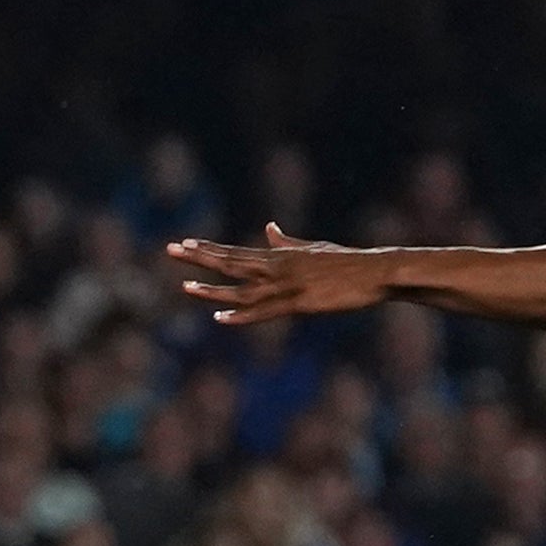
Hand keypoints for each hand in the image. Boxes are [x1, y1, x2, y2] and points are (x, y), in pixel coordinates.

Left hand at [169, 224, 384, 324]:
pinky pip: (265, 311)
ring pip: (242, 288)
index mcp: (280, 255)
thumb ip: (287, 241)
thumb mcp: (314, 247)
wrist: (376, 271)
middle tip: (169, 249)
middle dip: (199, 257)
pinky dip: (241, 316)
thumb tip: (268, 227)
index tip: (184, 243)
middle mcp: (278, 267)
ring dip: (212, 288)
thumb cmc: (348, 262)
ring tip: (185, 286)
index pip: (237, 250)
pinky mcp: (301, 302)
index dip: (209, 248)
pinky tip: (220, 318)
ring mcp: (288, 285)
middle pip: (231, 261)